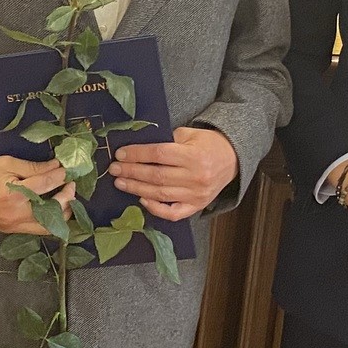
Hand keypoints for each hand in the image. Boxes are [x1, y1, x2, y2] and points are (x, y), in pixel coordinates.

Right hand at [0, 156, 75, 235]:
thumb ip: (32, 167)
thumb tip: (55, 166)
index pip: (47, 184)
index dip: (60, 176)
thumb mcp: (6, 163)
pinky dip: (48, 221)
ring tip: (66, 200)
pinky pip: (36, 230)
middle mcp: (17, 214)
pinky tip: (52, 209)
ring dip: (61, 213)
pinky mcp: (10, 231)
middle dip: (67, 197)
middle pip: (53, 210)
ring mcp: (14, 226)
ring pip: (48, 227)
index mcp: (15, 195)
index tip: (66, 169)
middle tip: (70, 185)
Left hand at [107, 128, 237, 221]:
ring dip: (137, 189)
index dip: (137, 154)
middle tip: (114, 169)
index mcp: (194, 156)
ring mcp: (196, 195)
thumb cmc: (208, 144)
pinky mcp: (197, 207)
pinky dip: (156, 209)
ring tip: (120, 183)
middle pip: (156, 175)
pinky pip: (173, 213)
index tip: (120, 154)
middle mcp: (195, 177)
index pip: (159, 154)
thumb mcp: (190, 134)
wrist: (233, 159)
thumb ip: (168, 141)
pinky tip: (141, 200)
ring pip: (160, 194)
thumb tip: (139, 149)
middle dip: (132, 172)